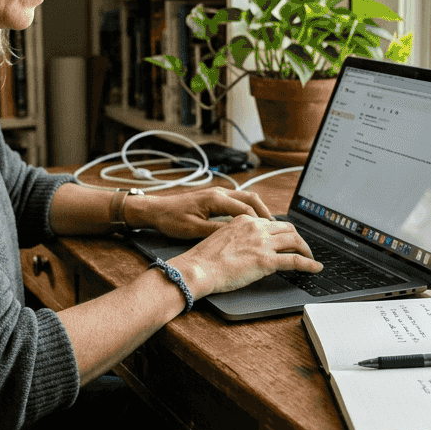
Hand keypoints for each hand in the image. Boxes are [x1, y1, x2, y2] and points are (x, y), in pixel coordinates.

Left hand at [128, 187, 274, 239]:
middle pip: (251, 199)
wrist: (155, 210)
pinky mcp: (214, 198)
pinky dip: (248, 210)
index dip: (259, 223)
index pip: (245, 210)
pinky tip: (250, 223)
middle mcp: (219, 193)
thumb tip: (236, 236)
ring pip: (245, 199)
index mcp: (215, 199)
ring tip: (267, 226)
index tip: (270, 234)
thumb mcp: (193, 230)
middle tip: (276, 229)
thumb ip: (216, 232)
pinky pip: (237, 201)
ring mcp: (217, 194)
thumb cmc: (170, 219)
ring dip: (258, 211)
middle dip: (265, 213)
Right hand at [167, 215, 320, 297]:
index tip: (286, 239)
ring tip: (311, 258)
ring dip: (306, 249)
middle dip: (298, 238)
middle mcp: (255, 227)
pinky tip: (316, 268)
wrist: (197, 268)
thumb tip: (249, 246)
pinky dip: (309, 264)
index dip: (282, 231)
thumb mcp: (222, 238)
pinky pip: (295, 260)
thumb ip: (239, 237)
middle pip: (287, 228)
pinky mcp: (266, 261)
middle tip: (302, 247)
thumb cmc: (204, 259)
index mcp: (244, 220)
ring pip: (295, 241)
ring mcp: (262, 243)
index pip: (271, 222)